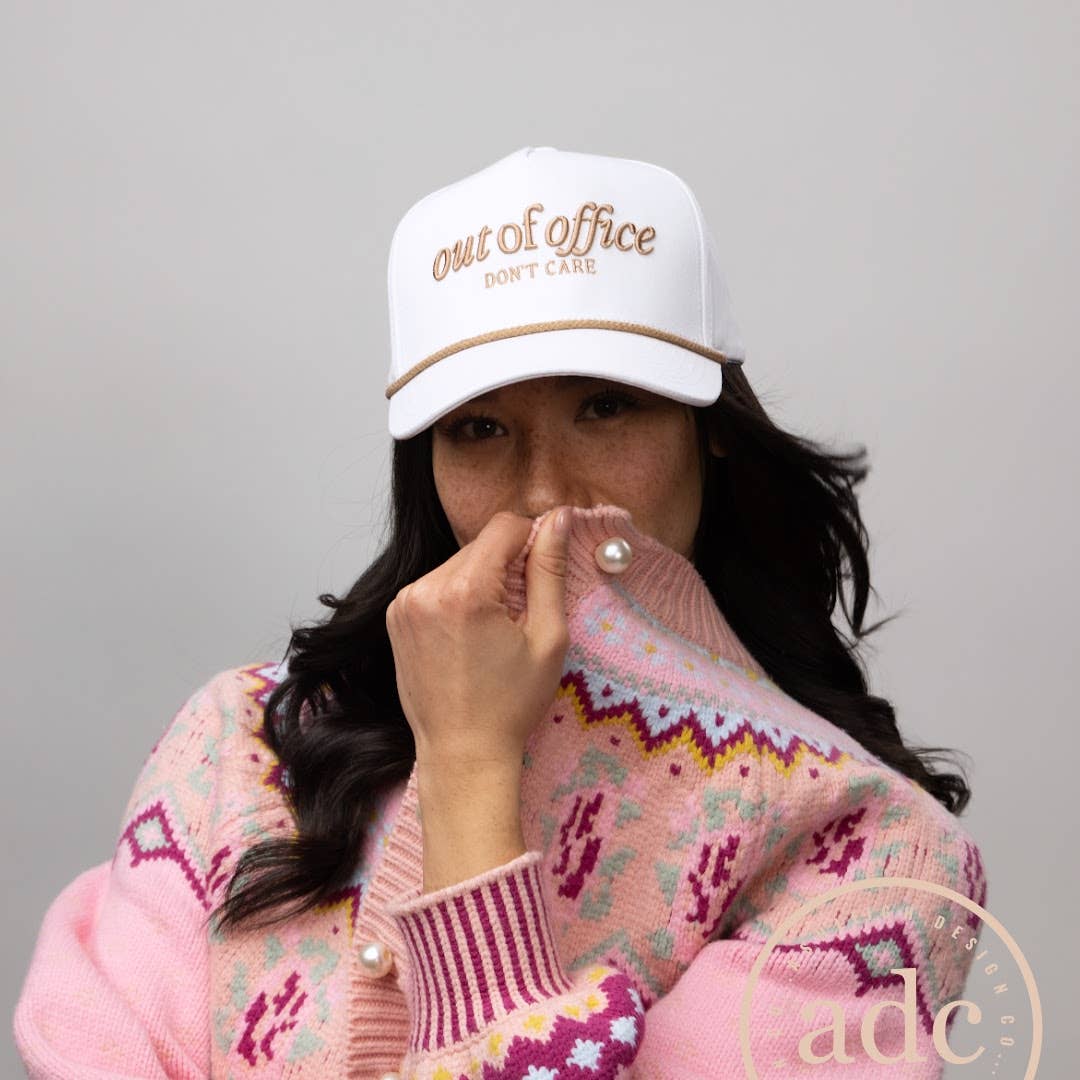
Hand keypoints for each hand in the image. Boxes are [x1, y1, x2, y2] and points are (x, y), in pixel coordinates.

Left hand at [385, 506, 571, 770]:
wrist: (462, 752)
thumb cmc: (510, 704)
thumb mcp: (547, 636)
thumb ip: (550, 570)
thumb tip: (558, 519)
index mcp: (465, 591)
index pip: (504, 527)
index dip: (532, 541)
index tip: (542, 573)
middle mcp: (426, 589)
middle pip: (480, 546)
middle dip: (506, 568)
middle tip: (518, 616)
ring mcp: (405, 603)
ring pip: (459, 564)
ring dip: (481, 583)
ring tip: (492, 632)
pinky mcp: (396, 617)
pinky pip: (437, 586)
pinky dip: (458, 599)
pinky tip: (469, 637)